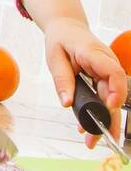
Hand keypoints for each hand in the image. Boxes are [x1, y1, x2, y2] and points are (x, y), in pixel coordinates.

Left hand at [44, 17, 127, 148]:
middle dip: (107, 119)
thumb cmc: (61, 39)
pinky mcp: (105, 80)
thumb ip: (62, 79)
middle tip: (95, 140)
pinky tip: (88, 129)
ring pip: (110, 100)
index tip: (109, 108)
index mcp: (94, 54)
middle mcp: (106, 64)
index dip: (116, 91)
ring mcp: (107, 72)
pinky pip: (104, 98)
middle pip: (113, 94)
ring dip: (103, 122)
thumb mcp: (55, 57)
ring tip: (91, 141)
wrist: (67, 28)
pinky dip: (97, 114)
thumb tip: (67, 103)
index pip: (114, 72)